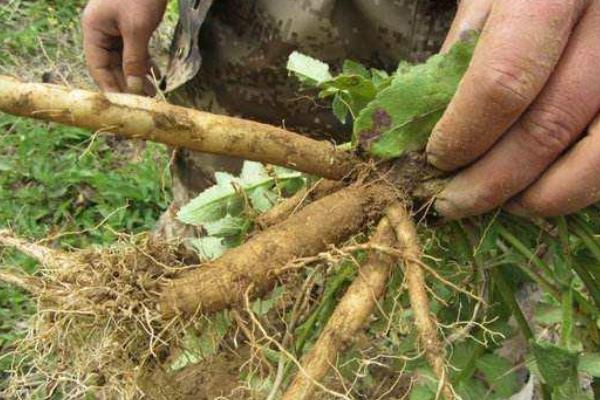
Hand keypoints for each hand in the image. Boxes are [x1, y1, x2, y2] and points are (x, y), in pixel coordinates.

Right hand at [82, 0, 165, 93]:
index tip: (122, 105)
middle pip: (111, 65)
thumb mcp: (136, 28)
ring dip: (137, 76)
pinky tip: (154, 74)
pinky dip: (144, 62)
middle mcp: (102, 30)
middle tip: (142, 101)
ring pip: (124, 59)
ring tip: (151, 93)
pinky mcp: (130, 26)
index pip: (97, 66)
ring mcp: (116, 28)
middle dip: (127, 84)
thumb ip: (134, 59)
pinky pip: (135, 50)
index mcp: (94, 29)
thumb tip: (133, 86)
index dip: (109, 86)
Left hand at [428, 0, 599, 218]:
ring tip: (500, 203)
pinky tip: (541, 189)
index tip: (436, 160)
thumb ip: (461, 57)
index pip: (503, 82)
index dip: (464, 134)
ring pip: (597, 155)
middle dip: (491, 180)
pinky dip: (577, 185)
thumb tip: (430, 132)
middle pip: (548, 126)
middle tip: (451, 203)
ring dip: (542, 196)